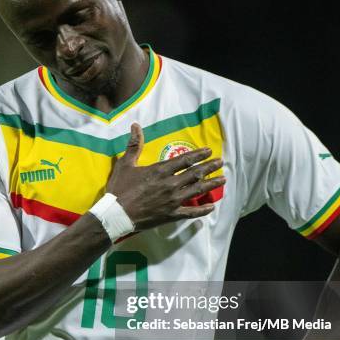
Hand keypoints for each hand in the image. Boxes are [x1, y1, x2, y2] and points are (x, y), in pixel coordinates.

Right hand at [106, 122, 224, 229]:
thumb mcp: (125, 164)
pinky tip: (211, 206)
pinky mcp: (171, 214)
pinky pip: (191, 212)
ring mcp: (173, 200)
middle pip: (195, 173)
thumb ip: (134, 145)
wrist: (116, 214)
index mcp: (161, 170)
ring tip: (222, 179)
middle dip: (209, 167)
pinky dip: (202, 210)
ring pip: (197, 190)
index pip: (185, 160)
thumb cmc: (120, 189)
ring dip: (211, 184)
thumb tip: (136, 125)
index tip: (209, 151)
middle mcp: (171, 184)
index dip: (198, 155)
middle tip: (220, 162)